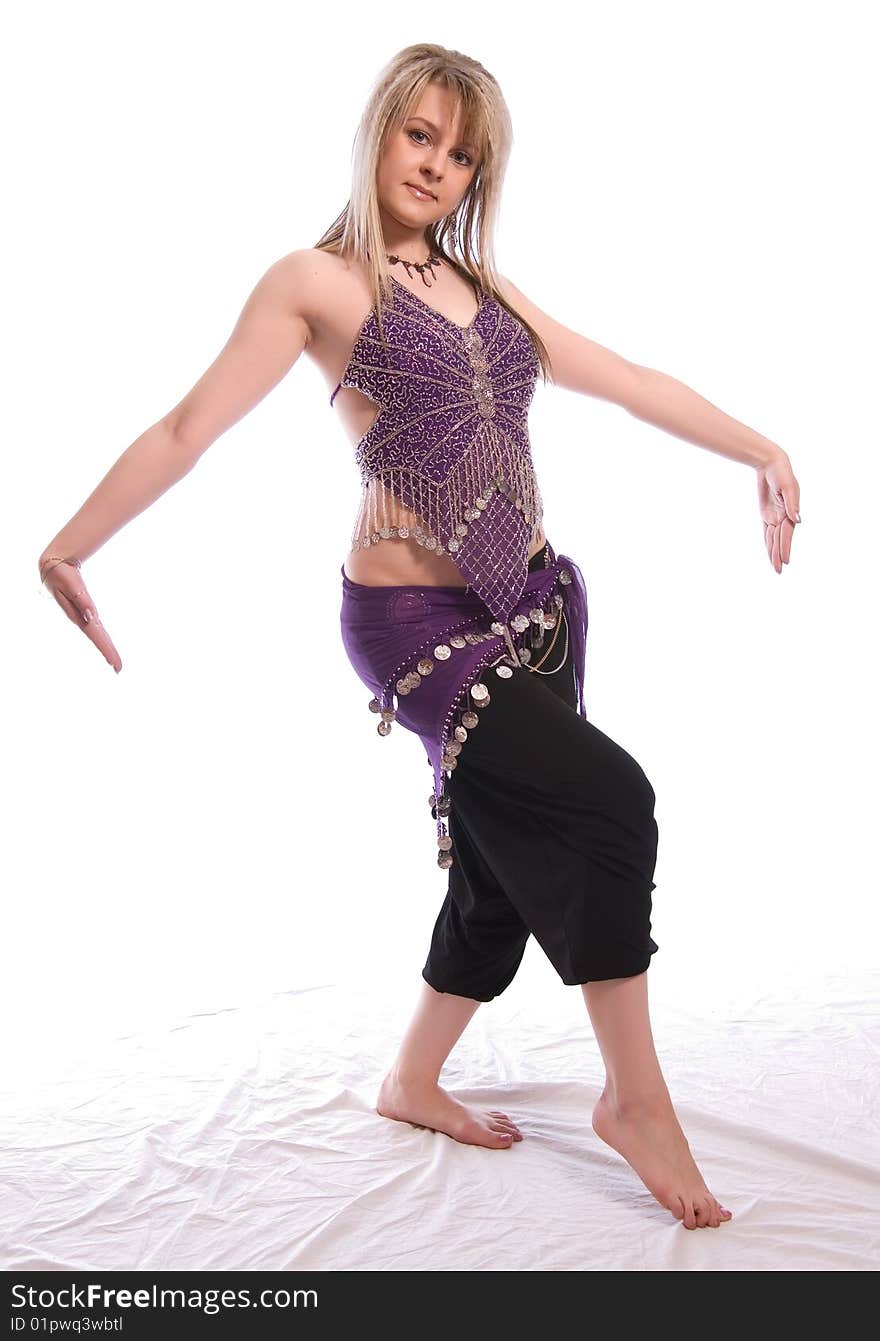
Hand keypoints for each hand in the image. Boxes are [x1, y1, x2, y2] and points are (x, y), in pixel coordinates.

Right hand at [39, 559, 121, 671]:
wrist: (53, 567)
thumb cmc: (62, 576)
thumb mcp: (71, 586)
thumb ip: (82, 601)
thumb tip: (92, 617)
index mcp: (78, 615)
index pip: (95, 635)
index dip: (105, 649)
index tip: (114, 662)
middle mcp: (81, 618)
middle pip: (98, 638)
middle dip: (109, 653)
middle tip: (119, 669)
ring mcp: (82, 615)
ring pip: (98, 634)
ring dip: (107, 648)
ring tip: (115, 663)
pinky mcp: (84, 611)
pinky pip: (96, 628)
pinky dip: (102, 639)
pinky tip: (107, 646)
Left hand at [756, 450, 800, 573]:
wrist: (771, 464)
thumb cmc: (782, 473)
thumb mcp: (787, 486)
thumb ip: (792, 503)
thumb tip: (798, 520)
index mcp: (790, 511)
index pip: (787, 534)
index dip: (786, 547)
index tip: (785, 561)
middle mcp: (784, 516)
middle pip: (780, 539)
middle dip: (779, 555)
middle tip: (778, 571)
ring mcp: (775, 516)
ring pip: (774, 538)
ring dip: (774, 552)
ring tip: (775, 568)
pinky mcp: (767, 514)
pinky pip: (767, 532)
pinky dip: (768, 543)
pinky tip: (770, 553)